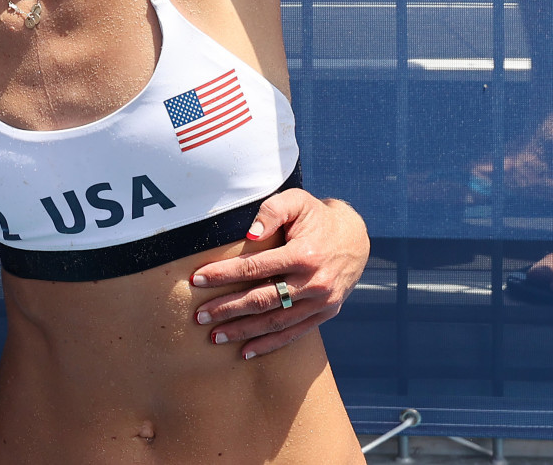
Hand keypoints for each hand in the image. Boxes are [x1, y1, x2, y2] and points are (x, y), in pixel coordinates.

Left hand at [188, 189, 369, 358]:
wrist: (355, 238)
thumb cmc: (317, 217)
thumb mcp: (297, 201)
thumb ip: (271, 212)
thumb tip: (249, 235)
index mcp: (304, 255)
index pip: (254, 268)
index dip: (224, 274)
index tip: (197, 279)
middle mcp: (314, 283)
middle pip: (261, 300)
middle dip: (227, 309)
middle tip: (199, 315)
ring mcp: (321, 302)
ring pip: (275, 322)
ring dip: (243, 331)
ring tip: (215, 336)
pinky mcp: (325, 314)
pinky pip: (293, 333)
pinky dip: (269, 344)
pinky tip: (246, 351)